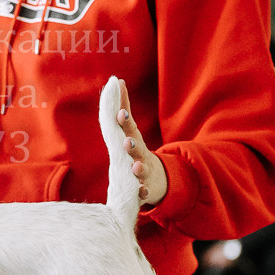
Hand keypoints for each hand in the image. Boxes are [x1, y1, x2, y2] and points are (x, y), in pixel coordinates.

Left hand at [117, 79, 166, 205]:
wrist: (156, 179)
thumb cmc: (137, 150)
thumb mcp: (130, 130)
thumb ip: (124, 107)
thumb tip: (118, 81)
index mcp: (133, 140)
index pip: (128, 129)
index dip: (125, 121)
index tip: (121, 112)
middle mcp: (140, 155)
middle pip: (136, 148)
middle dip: (132, 144)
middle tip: (127, 141)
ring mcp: (144, 172)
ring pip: (141, 170)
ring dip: (139, 167)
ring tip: (137, 166)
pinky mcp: (146, 188)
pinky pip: (144, 192)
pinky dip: (143, 192)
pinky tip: (141, 192)